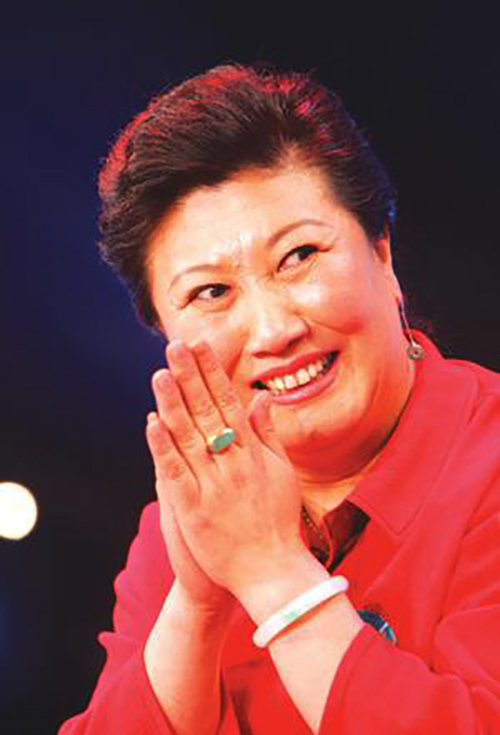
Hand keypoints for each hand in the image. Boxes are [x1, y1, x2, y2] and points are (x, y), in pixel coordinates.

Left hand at [147, 340, 304, 601]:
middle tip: (175, 346)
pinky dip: (164, 448)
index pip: (230, 403)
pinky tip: (152, 423)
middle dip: (191, 376)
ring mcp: (213, 486)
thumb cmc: (279, 522)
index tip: (201, 346)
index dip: (213, 373)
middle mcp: (234, 464)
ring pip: (189, 437)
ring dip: (173, 403)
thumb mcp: (283, 474)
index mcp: (254, 453)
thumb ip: (269, 435)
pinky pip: (176, 474)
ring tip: (160, 373)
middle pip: (208, 412)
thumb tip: (260, 399)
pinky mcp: (194, 511)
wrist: (272, 572)